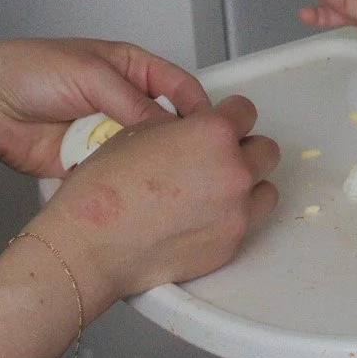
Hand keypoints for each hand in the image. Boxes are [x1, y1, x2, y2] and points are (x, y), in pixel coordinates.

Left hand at [0, 39, 206, 178]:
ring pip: (145, 155)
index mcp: (132, 70)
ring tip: (169, 184)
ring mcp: (108, 135)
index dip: (199, 110)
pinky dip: (124, 183)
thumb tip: (170, 130)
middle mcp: (126, 102)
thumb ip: (133, 101)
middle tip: (195, 165)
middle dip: (178, 145)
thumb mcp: (91, 75)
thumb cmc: (32, 72)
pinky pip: (117, 175)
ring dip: (150, 167)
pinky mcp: (91, 163)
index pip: (180, 88)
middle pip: (167, 127)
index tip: (215, 134)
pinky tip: (137, 195)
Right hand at [33, 94, 280, 306]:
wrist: (91, 244)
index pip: (246, 111)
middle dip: (244, 150)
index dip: (230, 115)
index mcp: (213, 134)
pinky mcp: (229, 246)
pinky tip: (200, 218)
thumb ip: (181, 128)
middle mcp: (233, 171)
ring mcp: (235, 213)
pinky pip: (245, 224)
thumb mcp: (140, 132)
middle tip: (218, 157)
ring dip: (246, 186)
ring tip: (215, 190)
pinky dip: (229, 218)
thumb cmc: (104, 189)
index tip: (223, 122)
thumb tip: (192, 130)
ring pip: (265, 190)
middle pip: (265, 150)